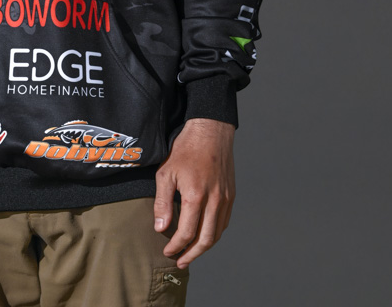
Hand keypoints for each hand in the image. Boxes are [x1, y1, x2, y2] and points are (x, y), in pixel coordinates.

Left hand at [153, 118, 234, 268]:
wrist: (210, 131)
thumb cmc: (186, 149)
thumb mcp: (166, 172)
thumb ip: (163, 202)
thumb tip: (161, 228)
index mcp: (196, 196)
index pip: (187, 233)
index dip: (176, 246)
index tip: (167, 251)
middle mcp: (214, 201)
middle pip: (205, 240)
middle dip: (191, 255)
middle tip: (180, 262)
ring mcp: (225, 199)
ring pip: (217, 233)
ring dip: (204, 248)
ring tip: (191, 253)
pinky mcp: (231, 195)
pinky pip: (224, 222)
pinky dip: (214, 234)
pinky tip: (204, 235)